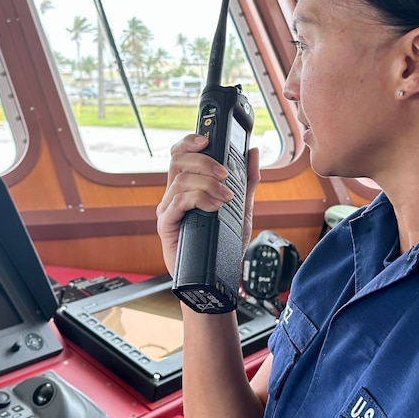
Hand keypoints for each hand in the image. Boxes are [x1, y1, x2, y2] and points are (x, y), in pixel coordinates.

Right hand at [156, 134, 259, 276]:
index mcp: (187, 186)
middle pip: (178, 161)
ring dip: (207, 184)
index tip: (208, 140)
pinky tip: (215, 207)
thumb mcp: (241, 207)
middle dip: (204, 162)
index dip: (190, 141)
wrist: (216, 277)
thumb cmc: (223, 244)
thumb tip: (252, 152)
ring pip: (180, 180)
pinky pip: (178, 202)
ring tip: (226, 198)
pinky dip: (199, 199)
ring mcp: (168, 209)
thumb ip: (247, 180)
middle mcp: (174, 194)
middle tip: (224, 175)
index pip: (181, 154)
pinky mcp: (166, 224)